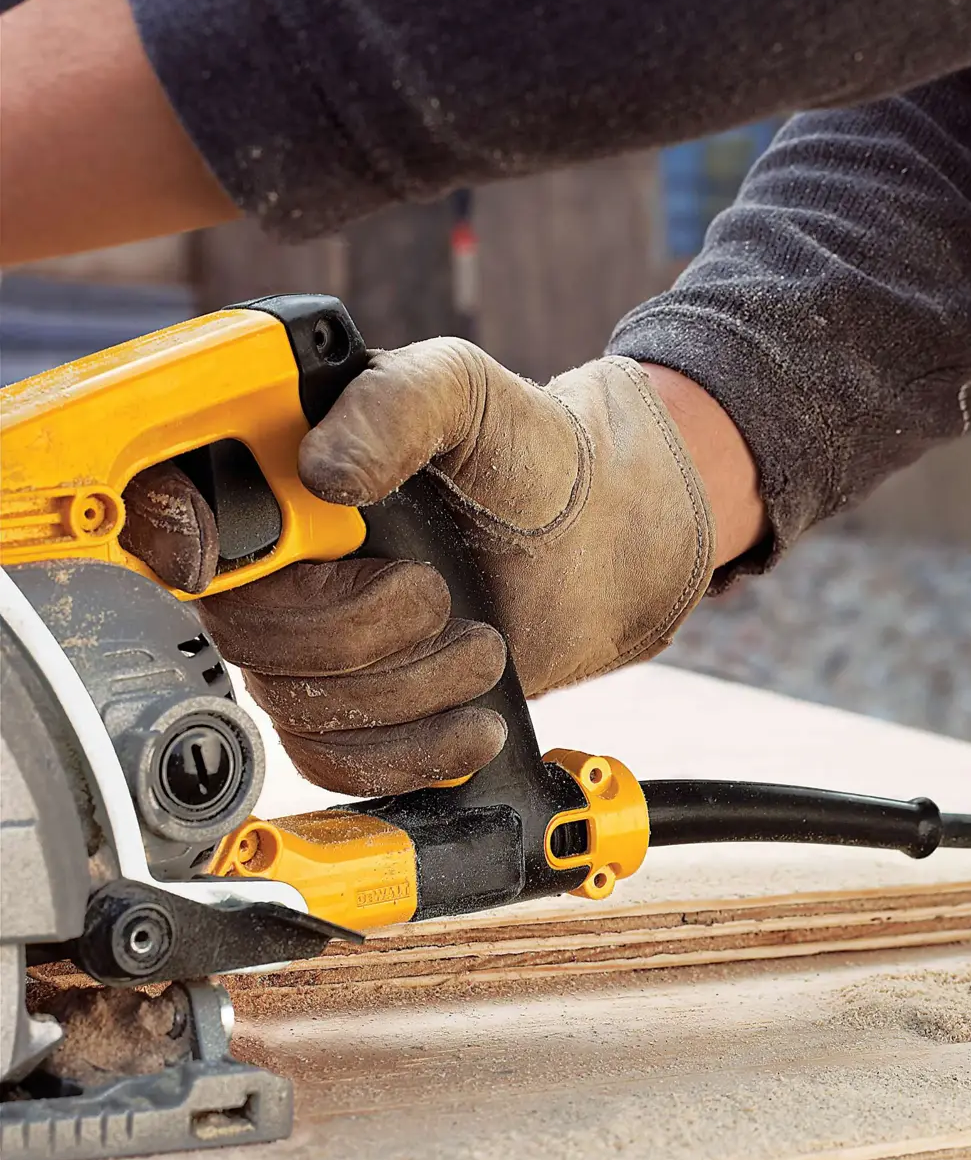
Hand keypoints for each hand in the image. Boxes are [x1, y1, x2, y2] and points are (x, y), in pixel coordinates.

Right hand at [121, 344, 749, 796]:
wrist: (608, 540)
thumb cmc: (530, 456)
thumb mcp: (470, 396)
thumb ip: (400, 403)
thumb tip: (322, 468)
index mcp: (280, 475)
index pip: (172, 517)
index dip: (181, 542)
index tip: (239, 560)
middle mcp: (282, 563)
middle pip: (250, 634)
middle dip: (362, 629)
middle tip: (442, 593)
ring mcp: (316, 642)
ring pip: (301, 704)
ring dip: (412, 687)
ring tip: (484, 643)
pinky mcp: (359, 710)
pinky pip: (340, 763)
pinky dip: (415, 751)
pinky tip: (477, 721)